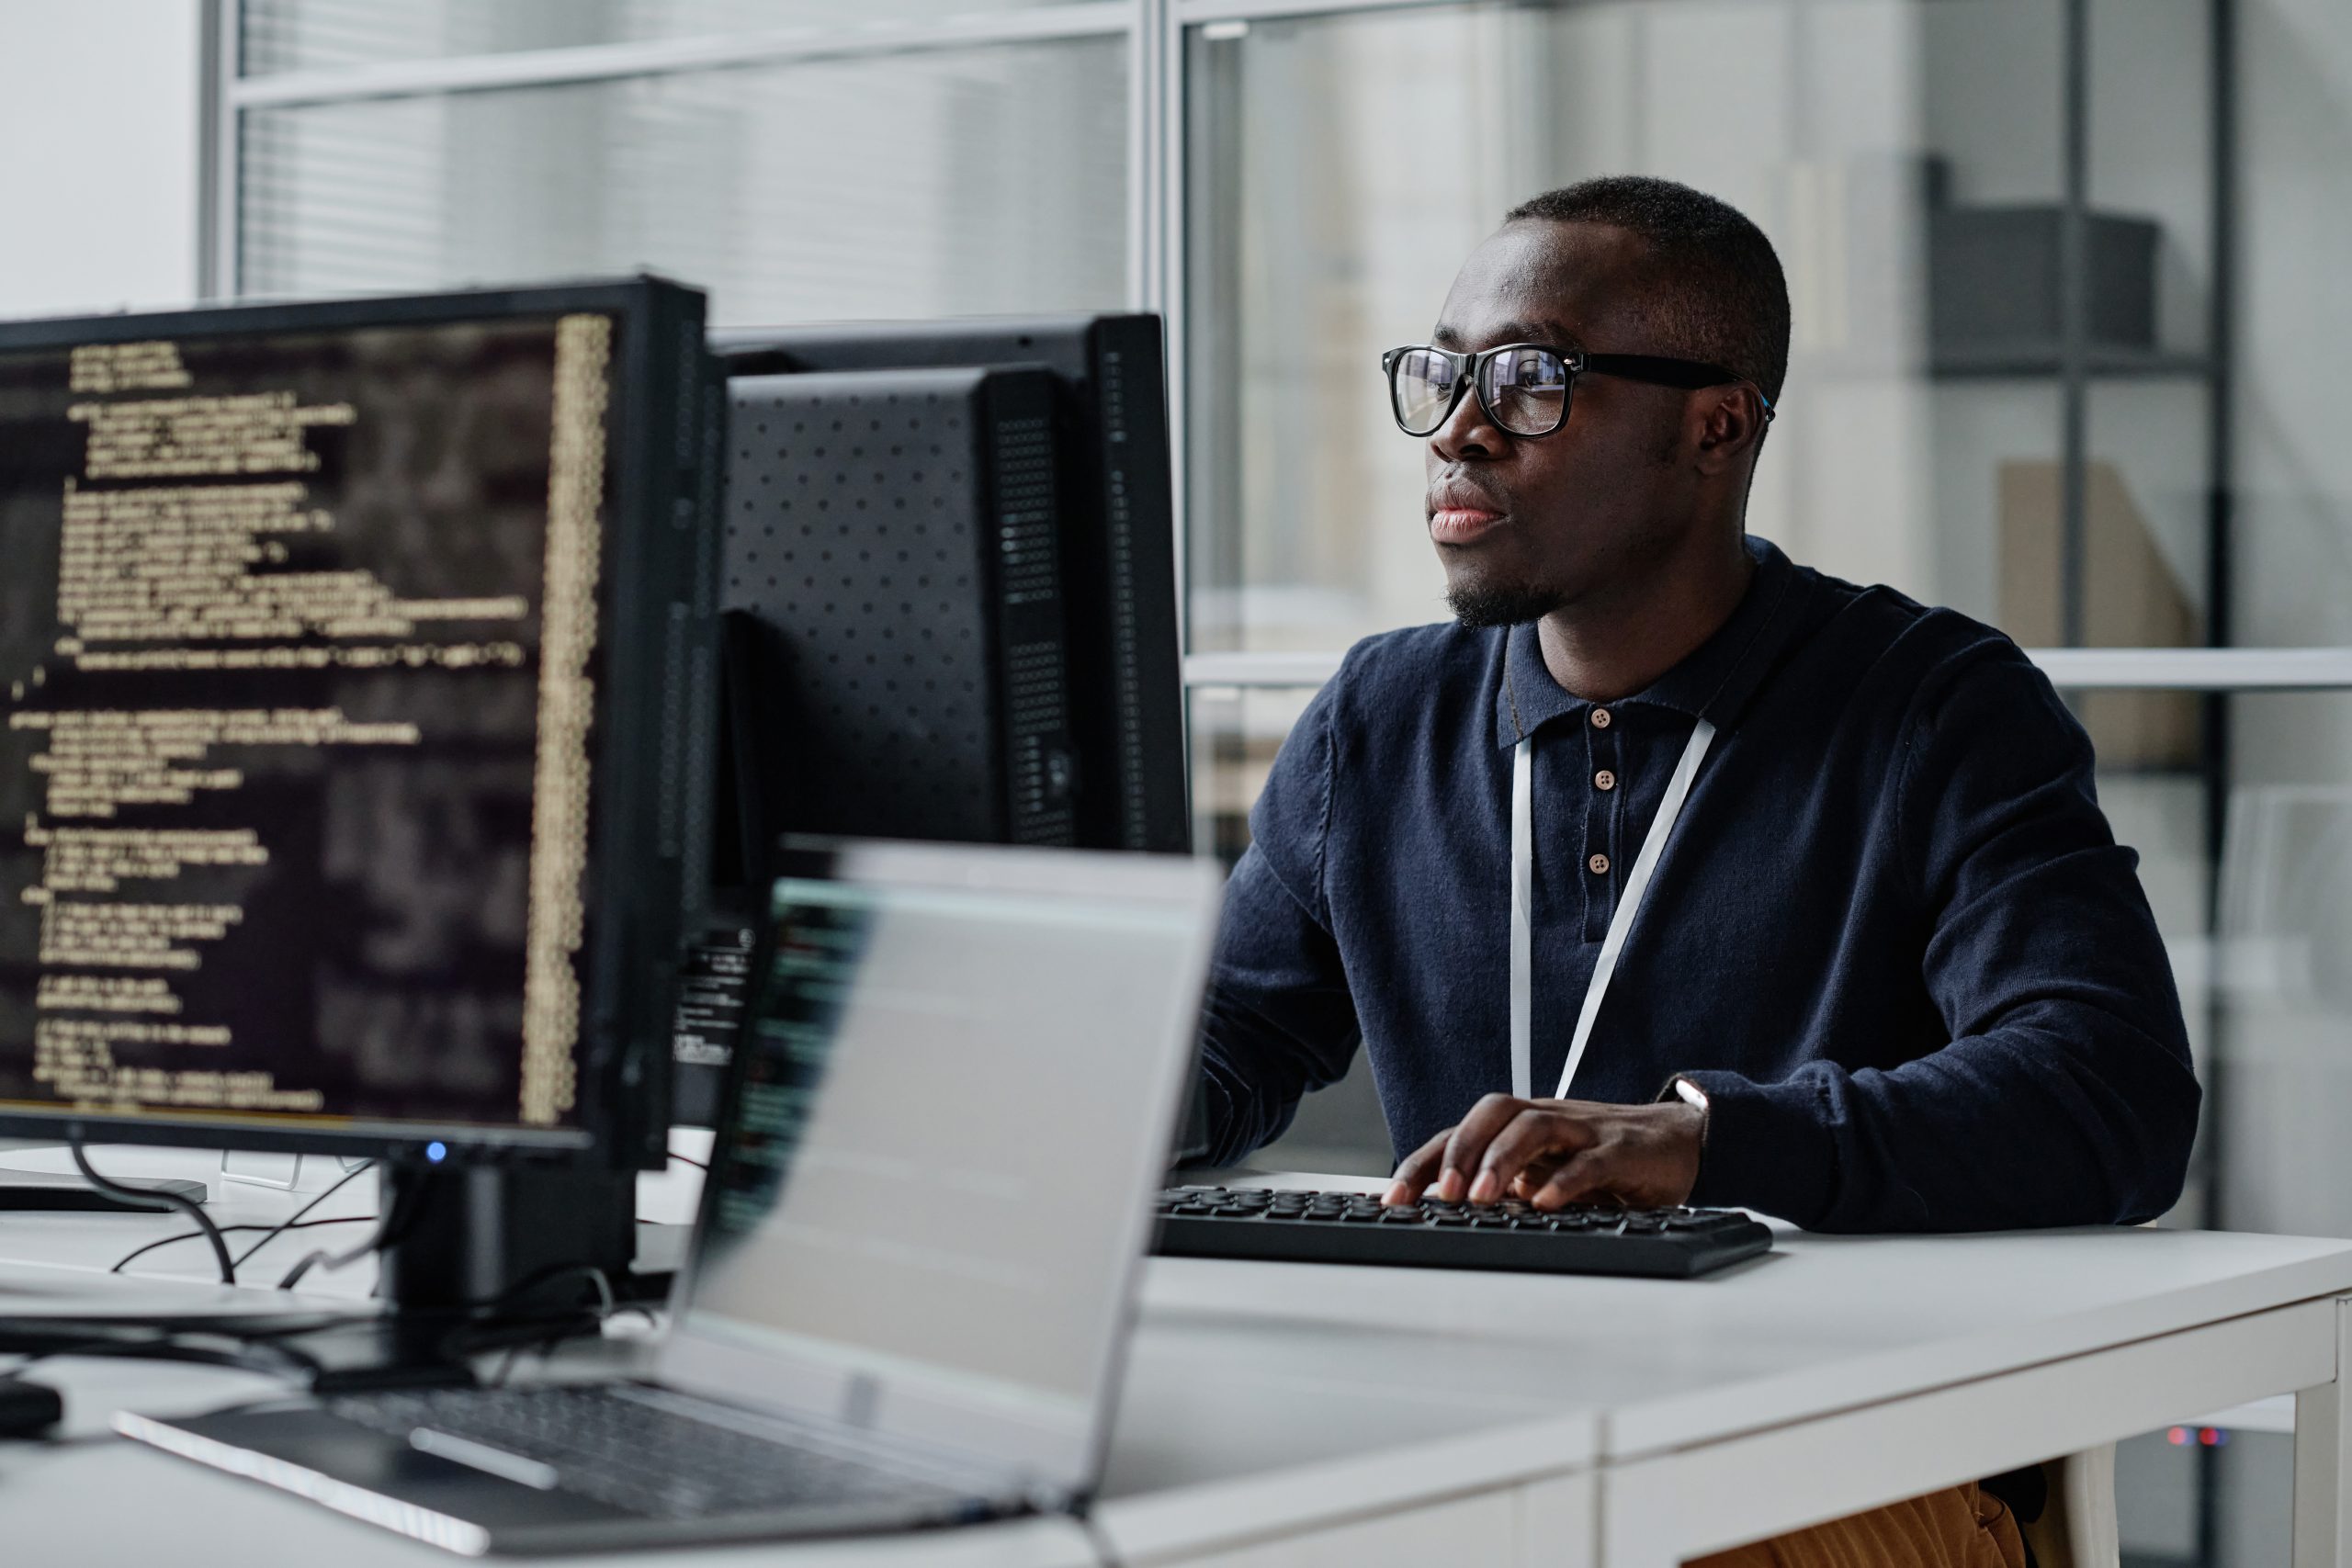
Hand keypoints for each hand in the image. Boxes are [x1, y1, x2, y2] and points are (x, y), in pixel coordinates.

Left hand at [1382, 1093, 1704, 1209]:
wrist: (1679, 1141)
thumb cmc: (1603, 1159)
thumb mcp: (1546, 1174)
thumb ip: (1505, 1189)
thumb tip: (1447, 1220)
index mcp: (1521, 1129)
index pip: (1461, 1135)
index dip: (1423, 1163)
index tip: (1392, 1201)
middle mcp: (1547, 1121)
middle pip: (1492, 1114)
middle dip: (1459, 1152)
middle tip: (1440, 1196)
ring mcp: (1584, 1130)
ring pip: (1534, 1127)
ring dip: (1502, 1160)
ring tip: (1482, 1197)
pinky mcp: (1622, 1150)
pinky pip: (1590, 1160)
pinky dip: (1566, 1180)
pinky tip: (1546, 1204)